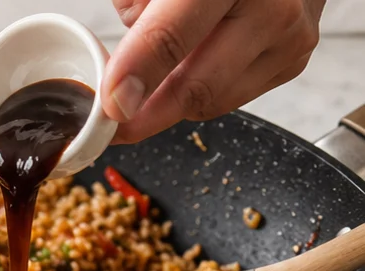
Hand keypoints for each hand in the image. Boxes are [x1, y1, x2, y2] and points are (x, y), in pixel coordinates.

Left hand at [102, 0, 323, 143]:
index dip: (137, 74)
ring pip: (211, 101)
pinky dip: (204, 87)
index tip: (111, 105)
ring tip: (152, 80)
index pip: (173, 36)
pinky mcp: (294, 59)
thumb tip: (121, 70)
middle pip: (196, 87)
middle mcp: (270, 7)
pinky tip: (195, 62)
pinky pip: (232, 95)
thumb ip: (137, 0)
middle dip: (147, 115)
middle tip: (113, 124)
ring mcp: (289, 37)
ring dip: (173, 100)